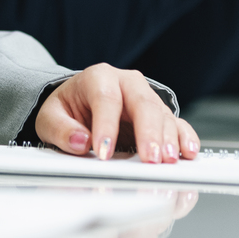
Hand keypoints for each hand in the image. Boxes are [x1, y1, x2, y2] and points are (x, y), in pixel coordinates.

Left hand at [34, 65, 198, 162]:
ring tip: (167, 161)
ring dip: (167, 139)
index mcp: (98, 77)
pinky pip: (176, 123)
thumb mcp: (51, 117)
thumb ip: (61, 130)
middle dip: (148, 132)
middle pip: (142, 103)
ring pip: (162, 114)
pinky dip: (184, 137)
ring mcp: (146, 97)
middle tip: (149, 159)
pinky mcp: (159, 114)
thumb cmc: (68, 109)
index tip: (103, 152)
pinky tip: (187, 150)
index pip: (106, 98)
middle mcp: (126, 83)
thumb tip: (79, 141)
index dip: (106, 126)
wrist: (80, 103)